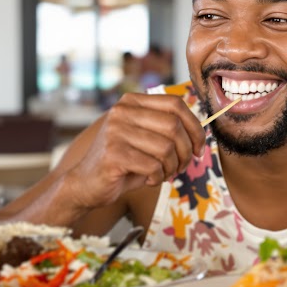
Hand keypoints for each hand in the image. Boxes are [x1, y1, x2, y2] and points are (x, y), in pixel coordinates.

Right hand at [63, 93, 206, 209]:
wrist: (86, 184)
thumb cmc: (122, 163)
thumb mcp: (145, 139)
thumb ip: (166, 130)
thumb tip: (200, 134)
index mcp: (131, 102)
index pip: (176, 104)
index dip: (195, 127)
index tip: (198, 148)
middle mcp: (121, 112)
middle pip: (174, 126)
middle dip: (185, 151)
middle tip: (181, 167)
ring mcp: (115, 131)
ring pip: (166, 148)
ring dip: (171, 167)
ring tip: (163, 174)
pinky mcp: (113, 154)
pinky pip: (152, 166)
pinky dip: (157, 177)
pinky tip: (149, 180)